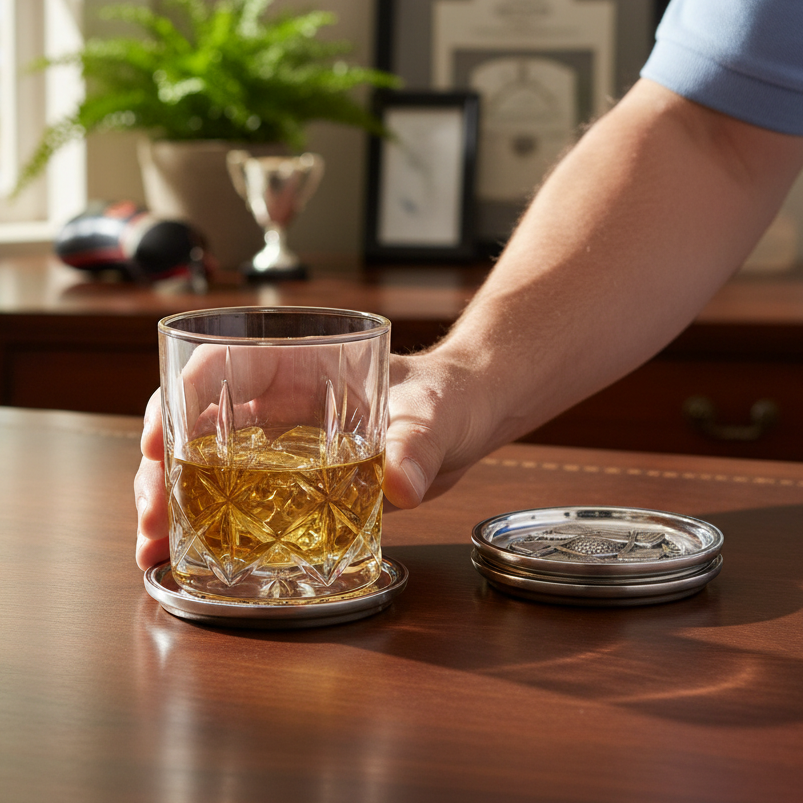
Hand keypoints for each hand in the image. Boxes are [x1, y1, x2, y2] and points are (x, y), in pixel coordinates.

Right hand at [134, 348, 493, 569]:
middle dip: (163, 468)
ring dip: (177, 505)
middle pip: (198, 424)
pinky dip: (214, 526)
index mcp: (303, 366)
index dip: (180, 397)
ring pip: (208, 467)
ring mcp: (286, 446)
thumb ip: (419, 444)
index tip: (157, 438)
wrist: (467, 422)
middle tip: (153, 517)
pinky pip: (244, 501)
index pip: (222, 364)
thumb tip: (400, 483)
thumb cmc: (449, 396)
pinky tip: (195, 557)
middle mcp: (282, 406)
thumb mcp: (436, 413)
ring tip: (158, 549)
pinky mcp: (299, 483)